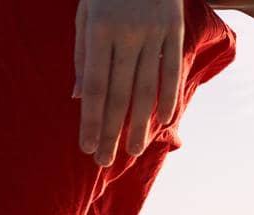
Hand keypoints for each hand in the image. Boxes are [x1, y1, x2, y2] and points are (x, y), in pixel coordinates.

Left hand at [73, 0, 184, 165]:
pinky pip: (173, 70)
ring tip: (133, 151)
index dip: (91, 120)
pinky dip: (170, 97)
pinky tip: (166, 122)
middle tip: (106, 161)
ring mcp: (153, 33)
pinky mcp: (174, 29)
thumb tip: (78, 98)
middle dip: (112, 131)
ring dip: (140, 124)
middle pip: (119, 95)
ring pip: (146, 88)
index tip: (87, 147)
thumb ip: (82, 55)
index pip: (94, 87)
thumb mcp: (84, 15)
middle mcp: (127, 35)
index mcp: (99, 32)